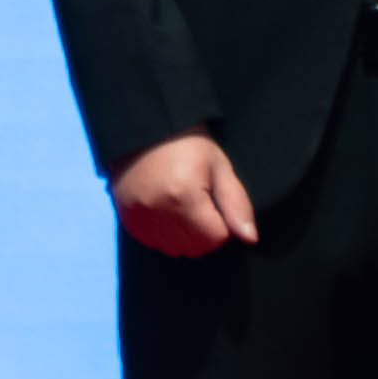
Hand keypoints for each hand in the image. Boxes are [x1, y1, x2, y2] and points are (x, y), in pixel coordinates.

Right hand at [111, 132, 256, 258]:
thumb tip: (250, 238)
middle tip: (201, 206)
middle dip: (205, 232)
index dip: (223, 223)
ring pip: (174, 249)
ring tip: (182, 209)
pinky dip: (164, 235)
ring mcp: (139, 217)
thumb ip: (236, 204)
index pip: (216, 237)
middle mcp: (159, 211)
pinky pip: (153, 244)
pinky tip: (165, 212)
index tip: (216, 203)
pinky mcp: (127, 219)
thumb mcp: (219, 166)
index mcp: (185, 196)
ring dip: (184, 237)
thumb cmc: (187, 144)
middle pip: (196, 247)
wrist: (144, 128)